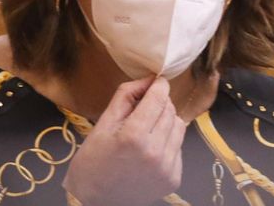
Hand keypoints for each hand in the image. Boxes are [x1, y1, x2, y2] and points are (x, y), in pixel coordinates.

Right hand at [62, 77, 185, 205]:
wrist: (95, 201)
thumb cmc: (93, 160)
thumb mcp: (103, 123)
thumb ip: (126, 96)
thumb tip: (149, 79)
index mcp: (134, 136)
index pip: (158, 98)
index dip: (159, 85)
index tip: (157, 80)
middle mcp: (155, 152)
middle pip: (170, 111)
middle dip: (159, 103)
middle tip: (144, 108)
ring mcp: (166, 168)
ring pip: (179, 127)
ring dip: (166, 121)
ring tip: (148, 129)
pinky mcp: (174, 179)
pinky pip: (179, 147)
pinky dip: (168, 142)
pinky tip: (150, 149)